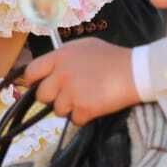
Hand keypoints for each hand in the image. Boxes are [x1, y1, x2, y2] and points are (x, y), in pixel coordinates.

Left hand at [22, 38, 140, 124]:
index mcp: (60, 57)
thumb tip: (50, 68)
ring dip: (70, 108)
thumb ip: (64, 56)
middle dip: (53, 97)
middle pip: (42, 95)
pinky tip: (95, 105)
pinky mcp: (83, 108)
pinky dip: (84, 117)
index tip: (37, 85)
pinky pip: (75, 120)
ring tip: (87, 98)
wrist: (135, 71)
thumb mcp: (84, 46)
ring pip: (58, 110)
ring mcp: (72, 93)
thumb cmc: (112, 57)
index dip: (33, 81)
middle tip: (68, 94)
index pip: (32, 72)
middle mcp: (62, 75)